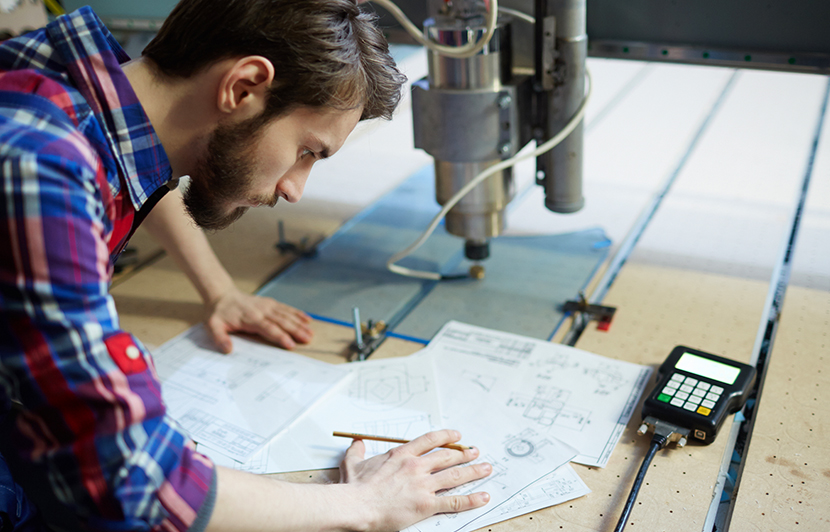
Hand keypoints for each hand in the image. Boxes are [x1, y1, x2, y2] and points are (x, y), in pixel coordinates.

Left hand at [204, 287, 313, 352]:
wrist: (221, 294)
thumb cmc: (219, 313)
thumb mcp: (213, 326)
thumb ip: (220, 339)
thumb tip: (228, 350)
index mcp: (250, 318)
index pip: (268, 328)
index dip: (280, 336)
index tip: (290, 344)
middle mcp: (261, 311)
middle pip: (282, 321)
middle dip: (296, 330)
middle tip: (308, 339)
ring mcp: (267, 305)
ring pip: (287, 315)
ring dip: (299, 323)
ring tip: (311, 332)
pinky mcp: (270, 303)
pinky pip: (286, 308)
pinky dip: (297, 313)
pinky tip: (307, 319)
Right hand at [339, 430, 491, 530]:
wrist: (357, 505)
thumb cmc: (354, 488)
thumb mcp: (352, 464)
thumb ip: (357, 451)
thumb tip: (357, 443)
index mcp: (401, 454)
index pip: (430, 440)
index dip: (446, 436)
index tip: (457, 436)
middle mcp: (416, 466)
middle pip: (447, 456)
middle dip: (465, 454)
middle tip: (476, 452)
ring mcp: (423, 485)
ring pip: (455, 476)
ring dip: (473, 472)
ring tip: (486, 468)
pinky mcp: (426, 504)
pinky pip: (454, 501)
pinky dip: (471, 499)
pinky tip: (483, 497)